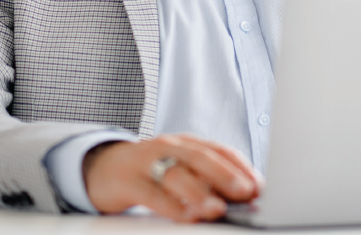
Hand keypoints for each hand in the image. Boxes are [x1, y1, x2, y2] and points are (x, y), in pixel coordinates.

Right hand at [82, 133, 261, 219]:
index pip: (219, 150)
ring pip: (176, 174)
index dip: (240, 166)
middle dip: (225, 175)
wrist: (101, 167)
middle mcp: (169, 147)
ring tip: (217, 209)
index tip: (259, 185)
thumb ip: (205, 179)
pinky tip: (185, 216)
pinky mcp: (127, 181)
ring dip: (199, 192)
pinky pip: (151, 193)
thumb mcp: (179, 169)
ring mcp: (147, 162)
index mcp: (187, 144)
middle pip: (200, 158)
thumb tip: (242, 197)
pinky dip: (170, 205)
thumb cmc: (149, 171)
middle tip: (245, 192)